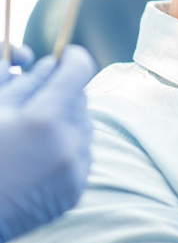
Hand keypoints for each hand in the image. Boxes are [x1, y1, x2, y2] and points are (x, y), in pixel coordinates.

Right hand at [0, 45, 95, 242]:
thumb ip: (26, 83)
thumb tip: (51, 64)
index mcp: (45, 118)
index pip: (80, 70)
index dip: (73, 57)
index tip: (64, 55)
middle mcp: (68, 142)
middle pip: (81, 97)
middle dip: (63, 92)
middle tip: (37, 101)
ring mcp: (75, 168)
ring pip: (85, 123)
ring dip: (67, 120)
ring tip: (35, 134)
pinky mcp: (77, 188)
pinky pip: (83, 152)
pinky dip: (69, 147)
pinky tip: (40, 156)